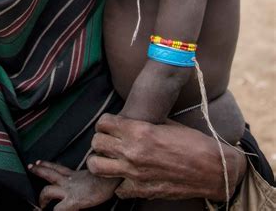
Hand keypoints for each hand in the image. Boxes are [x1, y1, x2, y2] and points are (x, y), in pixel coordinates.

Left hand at [28, 161, 118, 209]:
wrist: (113, 179)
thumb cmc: (108, 178)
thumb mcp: (96, 174)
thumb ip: (88, 176)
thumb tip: (89, 178)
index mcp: (75, 175)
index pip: (57, 167)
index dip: (46, 164)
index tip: (37, 162)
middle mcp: (70, 180)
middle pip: (49, 173)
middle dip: (38, 171)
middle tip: (30, 168)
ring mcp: (70, 190)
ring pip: (48, 191)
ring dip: (42, 199)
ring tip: (39, 205)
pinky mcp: (74, 201)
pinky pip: (59, 209)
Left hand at [87, 114, 245, 200]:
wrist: (212, 170)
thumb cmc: (192, 142)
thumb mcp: (166, 123)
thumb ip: (144, 122)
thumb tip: (130, 119)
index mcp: (139, 131)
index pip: (103, 122)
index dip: (106, 122)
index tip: (111, 124)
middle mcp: (132, 152)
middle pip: (96, 142)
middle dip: (100, 139)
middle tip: (109, 140)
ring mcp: (134, 174)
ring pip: (96, 166)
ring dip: (100, 160)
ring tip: (110, 157)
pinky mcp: (140, 191)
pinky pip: (116, 188)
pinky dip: (118, 182)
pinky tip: (127, 176)